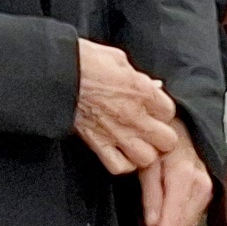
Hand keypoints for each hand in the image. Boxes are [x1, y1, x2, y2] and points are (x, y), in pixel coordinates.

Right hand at [69, 40, 180, 176]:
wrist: (56, 74)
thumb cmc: (84, 61)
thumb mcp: (118, 58)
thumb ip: (139, 76)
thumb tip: (152, 86)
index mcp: (142, 91)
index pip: (170, 112)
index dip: (163, 111)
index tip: (154, 109)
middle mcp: (133, 116)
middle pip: (167, 141)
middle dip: (161, 136)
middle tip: (152, 129)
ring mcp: (116, 133)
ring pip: (146, 158)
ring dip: (143, 152)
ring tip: (137, 143)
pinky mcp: (97, 143)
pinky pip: (119, 167)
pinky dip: (122, 164)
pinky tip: (120, 153)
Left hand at [120, 134, 213, 225]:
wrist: (177, 123)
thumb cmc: (157, 139)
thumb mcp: (147, 161)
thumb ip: (151, 192)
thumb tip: (153, 223)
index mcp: (186, 179)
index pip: (174, 224)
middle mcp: (201, 188)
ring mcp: (205, 193)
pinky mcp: (203, 197)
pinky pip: (187, 222)